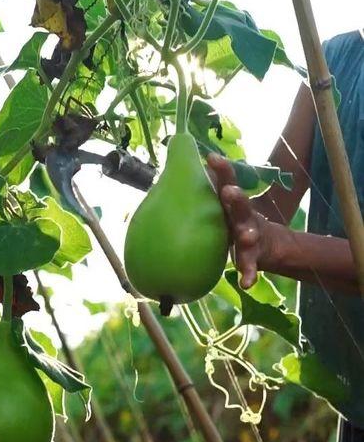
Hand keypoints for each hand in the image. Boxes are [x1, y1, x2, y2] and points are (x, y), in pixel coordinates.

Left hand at [206, 153, 278, 288]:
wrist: (268, 246)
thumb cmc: (234, 223)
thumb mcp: (222, 209)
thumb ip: (202, 196)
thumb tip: (172, 173)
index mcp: (233, 204)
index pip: (228, 182)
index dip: (222, 170)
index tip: (212, 157)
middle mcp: (244, 217)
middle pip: (240, 206)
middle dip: (236, 198)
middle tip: (229, 191)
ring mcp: (252, 237)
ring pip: (249, 235)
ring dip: (247, 234)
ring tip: (246, 236)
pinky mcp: (255, 258)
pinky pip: (251, 268)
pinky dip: (249, 274)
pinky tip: (245, 284)